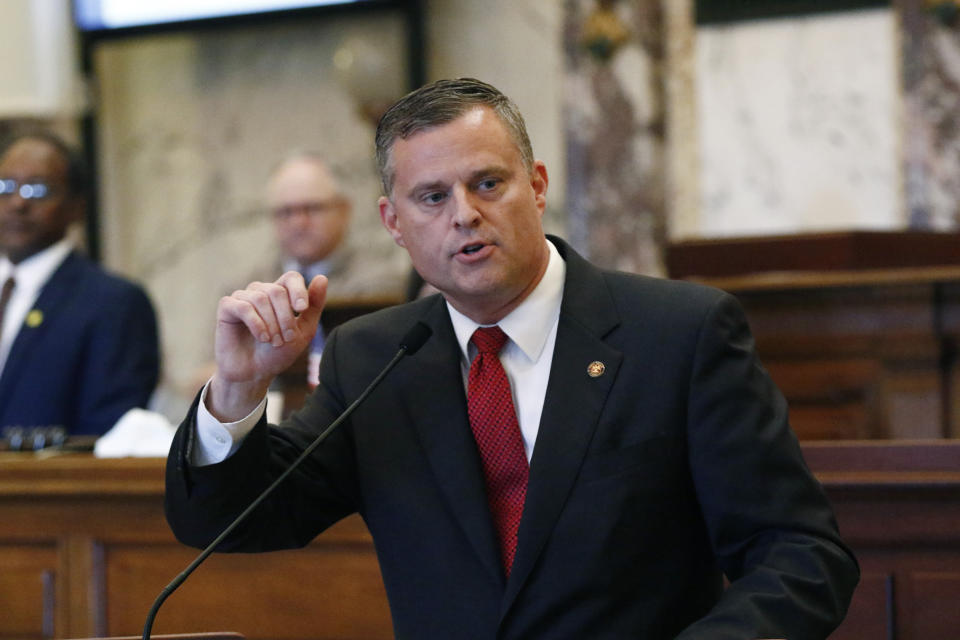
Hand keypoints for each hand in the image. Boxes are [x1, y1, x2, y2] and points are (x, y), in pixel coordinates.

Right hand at [207, 271, 326, 420]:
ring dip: (271, 323)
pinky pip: (243, 307)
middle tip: (286, 339)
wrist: (253, 374)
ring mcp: (243, 297)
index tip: (302, 309)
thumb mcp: (303, 331)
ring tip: (273, 341)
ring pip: (260, 298)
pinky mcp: (227, 307)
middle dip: (285, 317)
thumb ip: (314, 306)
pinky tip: (261, 337)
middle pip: (277, 291)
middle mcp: (261, 291)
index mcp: (280, 294)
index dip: (298, 290)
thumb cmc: (278, 353)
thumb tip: (322, 277)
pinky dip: (255, 323)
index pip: (291, 277)